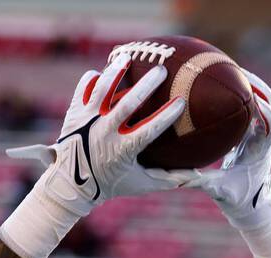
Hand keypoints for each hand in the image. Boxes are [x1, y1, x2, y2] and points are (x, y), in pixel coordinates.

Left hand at [5, 56, 192, 217]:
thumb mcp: (141, 184)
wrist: (70, 185)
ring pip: (102, 89)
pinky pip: (84, 89)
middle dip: (147, 85)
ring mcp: (87, 120)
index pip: (149, 130)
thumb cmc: (111, 184)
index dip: (166, 116)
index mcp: (122, 149)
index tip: (181, 102)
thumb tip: (200, 173)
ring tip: (128, 59)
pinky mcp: (75, 113)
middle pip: (128, 103)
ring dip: (116, 72)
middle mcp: (104, 132)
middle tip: (162, 71)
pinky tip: (104, 72)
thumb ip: (170, 178)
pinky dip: (93, 79)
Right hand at [184, 71, 270, 230]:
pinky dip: (242, 95)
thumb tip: (178, 176)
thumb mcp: (218, 192)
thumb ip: (200, 183)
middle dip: (257, 87)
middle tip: (239, 72)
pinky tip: (224, 87)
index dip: (264, 109)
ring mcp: (259, 133)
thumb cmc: (236, 200)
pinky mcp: (251, 131)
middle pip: (270, 104)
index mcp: (260, 150)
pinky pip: (250, 107)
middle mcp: (264, 138)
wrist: (251, 205)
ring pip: (263, 101)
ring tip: (233, 71)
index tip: (251, 98)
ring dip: (252, 86)